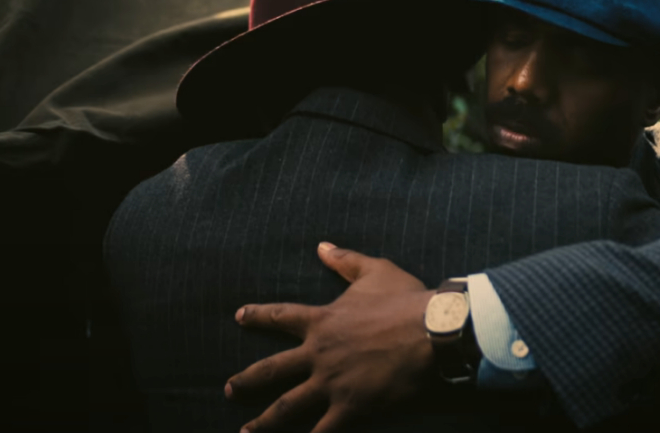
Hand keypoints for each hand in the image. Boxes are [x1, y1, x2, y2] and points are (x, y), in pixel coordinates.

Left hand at [226, 243, 435, 432]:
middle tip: (229, 389)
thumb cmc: (404, 299)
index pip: (281, 316)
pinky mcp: (350, 408)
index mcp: (322, 321)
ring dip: (264, 422)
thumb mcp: (374, 270)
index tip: (238, 316)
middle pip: (272, 369)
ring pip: (287, 407)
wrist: (430, 331)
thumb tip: (321, 246)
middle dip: (247, 380)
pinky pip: (322, 432)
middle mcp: (319, 354)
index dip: (258, 315)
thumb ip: (344, 260)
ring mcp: (331, 384)